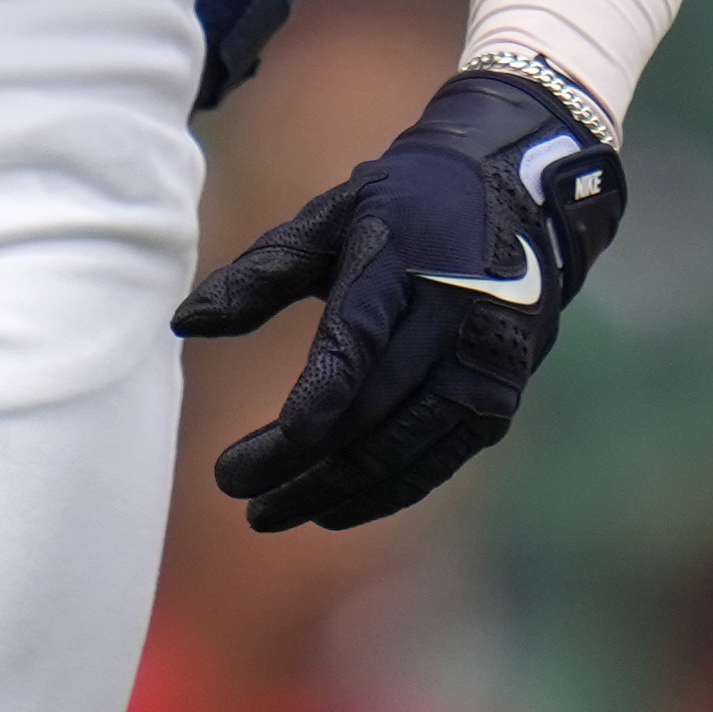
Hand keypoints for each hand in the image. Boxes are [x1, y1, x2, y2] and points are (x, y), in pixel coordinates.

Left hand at [172, 63, 617, 532]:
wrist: (526, 197)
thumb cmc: (408, 206)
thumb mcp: (334, 217)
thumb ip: (262, 273)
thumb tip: (186, 324)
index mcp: (404, 264)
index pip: (352, 352)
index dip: (303, 413)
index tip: (246, 461)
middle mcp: (453, 320)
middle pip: (370, 417)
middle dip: (297, 466)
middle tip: (234, 490)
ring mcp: (484, 366)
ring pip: (402, 452)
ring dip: (332, 493)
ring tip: (269, 514)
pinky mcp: (500, 399)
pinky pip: (436, 461)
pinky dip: (383, 493)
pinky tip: (332, 509)